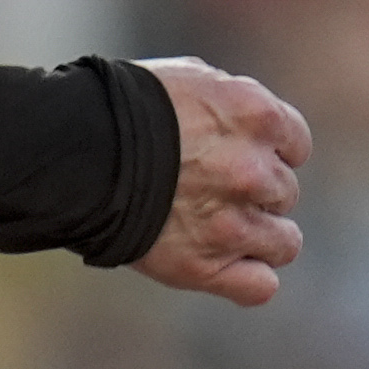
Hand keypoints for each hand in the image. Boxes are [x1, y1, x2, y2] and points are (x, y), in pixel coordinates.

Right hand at [136, 56, 308, 304]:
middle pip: (285, 195)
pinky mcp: (205, 266)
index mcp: (257, 118)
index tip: (239, 157)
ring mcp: (233, 224)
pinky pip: (260, 287)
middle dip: (256, 194)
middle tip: (209, 191)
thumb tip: (250, 122)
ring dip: (258, 238)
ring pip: (284, 244)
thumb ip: (231, 102)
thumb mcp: (188, 81)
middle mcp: (255, 172)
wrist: (72, 153)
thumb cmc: (123, 109)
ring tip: (218, 231)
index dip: (268, 153)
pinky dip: (248, 279)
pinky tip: (227, 267)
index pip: (296, 146)